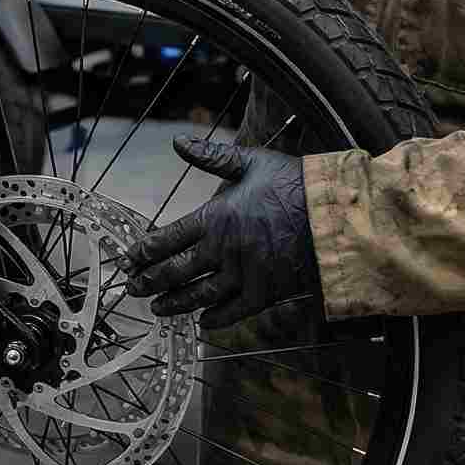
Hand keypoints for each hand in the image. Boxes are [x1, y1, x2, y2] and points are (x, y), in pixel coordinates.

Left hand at [123, 134, 320, 330]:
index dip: (144, 251)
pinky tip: (203, 322)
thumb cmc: (294, 184)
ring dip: (174, 303)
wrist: (335, 215)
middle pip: (176, 271)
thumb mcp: (252, 161)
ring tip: (157, 308)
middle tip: (133, 287)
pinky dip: (215, 319)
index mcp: (216, 217)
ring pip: (199, 295)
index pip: (168, 238)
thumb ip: (212, 156)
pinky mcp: (265, 293)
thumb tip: (178, 142)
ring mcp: (243, 275)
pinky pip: (233, 312)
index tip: (129, 259)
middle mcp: (223, 250)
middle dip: (150, 280)